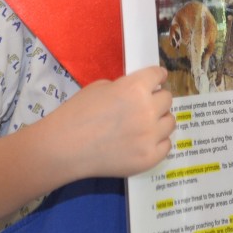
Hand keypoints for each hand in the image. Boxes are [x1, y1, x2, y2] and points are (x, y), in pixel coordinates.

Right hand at [52, 65, 174, 178]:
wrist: (62, 148)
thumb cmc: (77, 113)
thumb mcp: (100, 88)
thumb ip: (125, 87)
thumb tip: (140, 92)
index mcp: (136, 88)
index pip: (159, 75)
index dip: (156, 77)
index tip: (156, 80)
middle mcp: (148, 110)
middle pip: (168, 99)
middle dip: (156, 100)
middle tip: (143, 106)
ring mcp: (150, 136)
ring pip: (170, 122)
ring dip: (158, 121)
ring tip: (142, 126)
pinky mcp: (149, 157)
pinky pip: (166, 145)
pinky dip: (157, 142)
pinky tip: (142, 142)